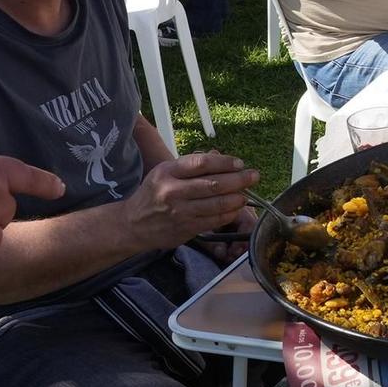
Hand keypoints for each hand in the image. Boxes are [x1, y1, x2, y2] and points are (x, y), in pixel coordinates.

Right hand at [120, 151, 261, 249]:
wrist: (133, 224)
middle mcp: (173, 191)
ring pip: (216, 204)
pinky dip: (229, 214)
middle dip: (239, 179)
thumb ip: (192, 165)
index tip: (239, 163)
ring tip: (246, 194)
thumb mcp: (166, 172)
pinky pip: (214, 220)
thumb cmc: (154, 194)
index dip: (224, 162)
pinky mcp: (185, 228)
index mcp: (168, 172)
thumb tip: (221, 157)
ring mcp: (179, 212)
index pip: (201, 163)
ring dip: (237, 198)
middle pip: (213, 184)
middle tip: (254, 176)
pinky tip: (237, 208)